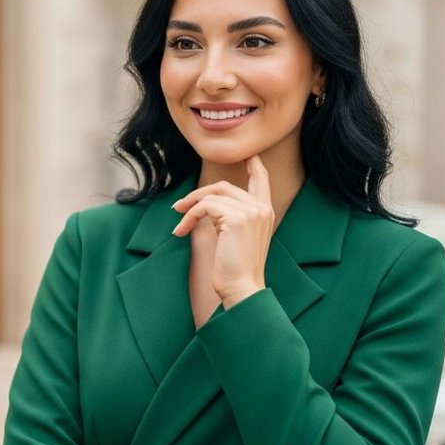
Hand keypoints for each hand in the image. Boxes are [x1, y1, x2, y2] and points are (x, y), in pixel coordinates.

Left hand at [171, 155, 272, 307]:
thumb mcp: (235, 237)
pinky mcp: (237, 218)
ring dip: (189, 207)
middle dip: (198, 194)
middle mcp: (262, 208)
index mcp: (265, 213)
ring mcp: (252, 212)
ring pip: (212, 195)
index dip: (255, 167)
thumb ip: (229, 217)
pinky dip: (189, 217)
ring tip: (178, 221)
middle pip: (224, 187)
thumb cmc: (236, 268)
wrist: (242, 288)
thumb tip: (206, 205)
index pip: (261, 181)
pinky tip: (181, 231)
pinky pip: (204, 207)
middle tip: (178, 207)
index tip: (250, 157)